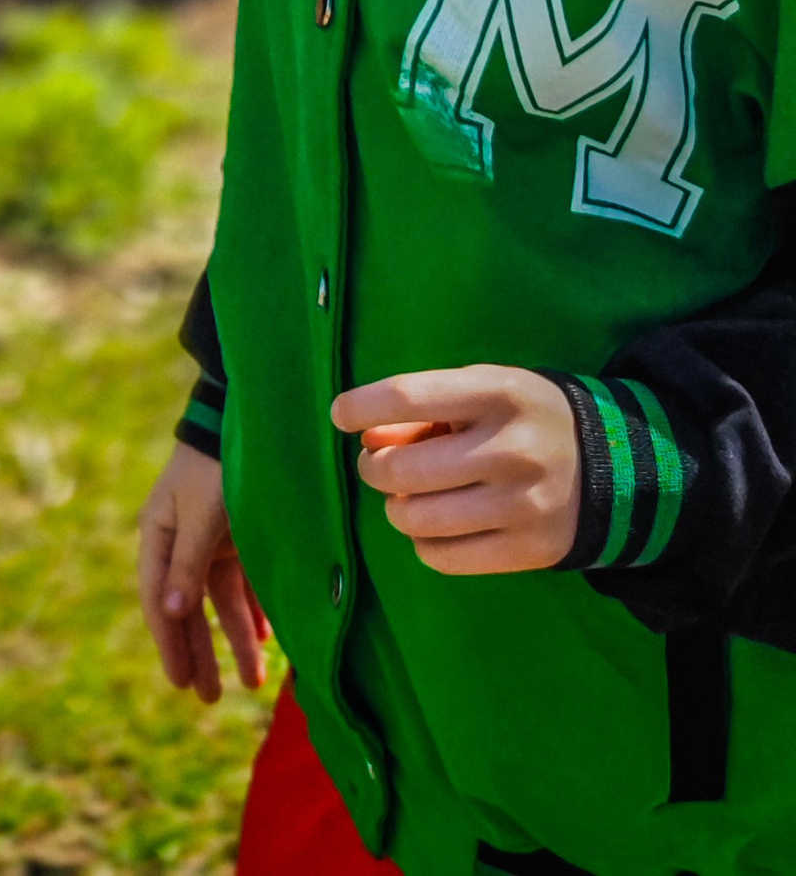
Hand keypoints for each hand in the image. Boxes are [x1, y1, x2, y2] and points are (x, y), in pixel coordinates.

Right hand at [137, 439, 268, 699]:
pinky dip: (254, 611)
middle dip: (202, 653)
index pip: (159, 599)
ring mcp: (210, 540)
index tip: (181, 682)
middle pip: (189, 608)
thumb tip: (169, 614)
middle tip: (212, 698)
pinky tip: (268, 637)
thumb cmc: (216, 467)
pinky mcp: (237, 535)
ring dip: (235, 639)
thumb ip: (187, 564)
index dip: (170, 643)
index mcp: (159, 534)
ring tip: (252, 682)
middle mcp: (181, 541)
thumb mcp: (201, 516)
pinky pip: (243, 584)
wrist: (246, 419)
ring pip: (219, 601)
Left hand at [331, 368, 579, 574]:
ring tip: (406, 497)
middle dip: (374, 468)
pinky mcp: (529, 551)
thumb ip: (422, 410)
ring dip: (395, 509)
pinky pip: (444, 558)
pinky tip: (433, 528)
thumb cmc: (521, 417)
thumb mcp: (478, 391)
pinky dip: (423, 543)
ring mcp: (523, 505)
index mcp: (498, 394)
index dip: (362, 406)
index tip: (341, 415)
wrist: (607, 466)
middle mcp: (512, 450)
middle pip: (404, 469)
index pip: (409, 397)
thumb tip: (367, 437)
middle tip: (376, 464)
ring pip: (418, 520)